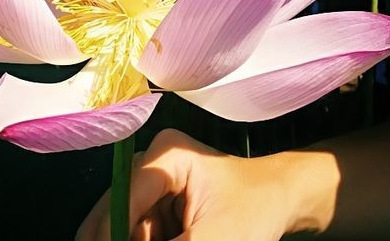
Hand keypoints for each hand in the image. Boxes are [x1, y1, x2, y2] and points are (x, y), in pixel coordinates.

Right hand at [76, 128, 293, 240]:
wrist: (281, 198)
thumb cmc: (256, 209)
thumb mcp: (210, 240)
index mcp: (165, 156)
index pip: (119, 204)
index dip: (109, 236)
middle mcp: (151, 164)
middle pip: (112, 217)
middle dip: (115, 238)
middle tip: (163, 240)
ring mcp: (152, 186)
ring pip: (121, 230)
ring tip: (184, 236)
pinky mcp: (156, 206)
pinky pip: (136, 234)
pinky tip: (176, 239)